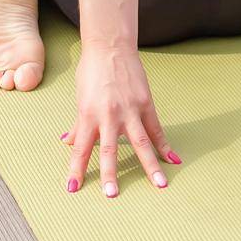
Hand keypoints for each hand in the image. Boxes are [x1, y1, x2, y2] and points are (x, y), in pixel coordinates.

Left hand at [62, 42, 179, 196]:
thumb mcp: (80, 98)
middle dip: (110, 173)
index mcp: (88, 115)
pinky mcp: (145, 103)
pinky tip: (173, 160)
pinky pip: (156, 129)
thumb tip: (68, 142)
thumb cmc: (92, 71)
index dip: (76, 169)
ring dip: (150, 165)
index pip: (81, 148)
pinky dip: (165, 146)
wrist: (110, 46)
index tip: (73, 188)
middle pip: (109, 149)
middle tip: (112, 195)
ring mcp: (130, 110)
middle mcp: (109, 115)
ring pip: (140, 143)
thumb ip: (78, 124)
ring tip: (159, 185)